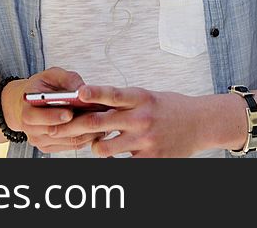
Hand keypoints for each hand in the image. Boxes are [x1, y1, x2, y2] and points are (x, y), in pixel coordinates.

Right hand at [2, 67, 106, 152]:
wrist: (29, 104)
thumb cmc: (42, 87)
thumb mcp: (51, 75)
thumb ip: (67, 78)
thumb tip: (82, 89)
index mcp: (27, 110)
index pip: (36, 117)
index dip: (53, 116)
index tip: (69, 112)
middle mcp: (31, 129)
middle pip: (56, 131)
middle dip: (78, 124)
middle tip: (96, 116)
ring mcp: (41, 141)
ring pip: (68, 140)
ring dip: (87, 131)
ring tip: (103, 119)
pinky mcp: (51, 148)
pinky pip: (73, 145)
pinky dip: (87, 137)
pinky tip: (98, 126)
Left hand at [65, 85, 208, 157]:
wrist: (201, 123)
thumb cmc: (170, 108)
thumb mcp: (147, 97)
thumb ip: (122, 102)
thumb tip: (91, 105)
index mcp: (140, 97)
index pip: (113, 94)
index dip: (94, 93)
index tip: (78, 93)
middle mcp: (141, 118)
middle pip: (99, 123)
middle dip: (73, 127)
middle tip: (56, 129)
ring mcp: (145, 140)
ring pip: (105, 148)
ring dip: (95, 147)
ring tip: (97, 145)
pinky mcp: (150, 159)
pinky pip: (122, 165)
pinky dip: (115, 161)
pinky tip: (116, 157)